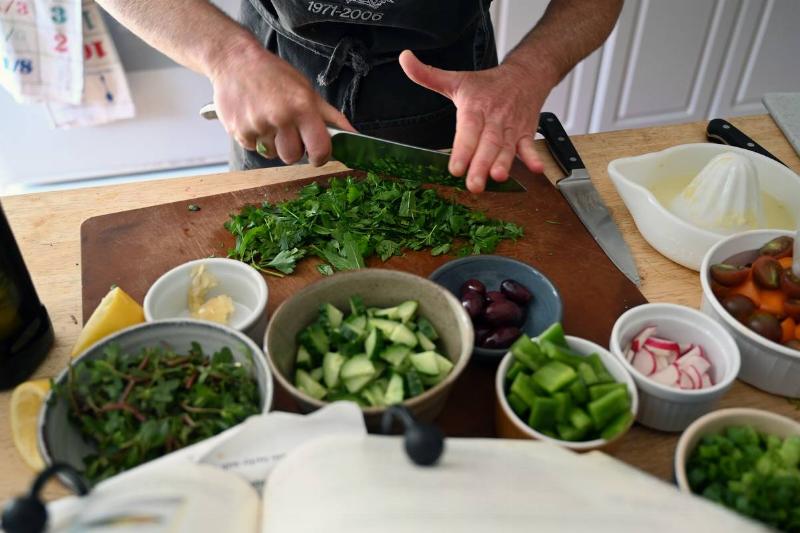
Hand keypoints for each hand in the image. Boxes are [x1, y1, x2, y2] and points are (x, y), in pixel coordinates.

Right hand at [209, 42, 353, 165]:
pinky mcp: (238, 131)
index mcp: (301, 107)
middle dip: (294, 149)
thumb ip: (330, 116)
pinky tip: (255, 120)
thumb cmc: (274, 74)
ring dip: (274, 144)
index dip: (320, 156)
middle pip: (293, 157)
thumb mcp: (307, 90)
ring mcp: (257, 126)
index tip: (316, 154)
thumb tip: (353, 134)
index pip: (319, 149)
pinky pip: (254, 149)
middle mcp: (280, 118)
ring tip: (269, 121)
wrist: (234, 61)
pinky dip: (256, 139)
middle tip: (289, 131)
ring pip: (272, 155)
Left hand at [399, 50, 548, 192]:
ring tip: (498, 177)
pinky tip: (535, 169)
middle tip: (473, 184)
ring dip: (504, 163)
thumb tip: (404, 58)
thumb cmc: (488, 84)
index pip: (468, 129)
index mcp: (475, 106)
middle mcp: (494, 118)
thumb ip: (428, 75)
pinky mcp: (526, 133)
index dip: (463, 149)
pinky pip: (530, 145)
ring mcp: (512, 127)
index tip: (455, 168)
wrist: (526, 74)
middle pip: (488, 143)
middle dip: (481, 165)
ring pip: (507, 148)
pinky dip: (534, 157)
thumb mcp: (457, 78)